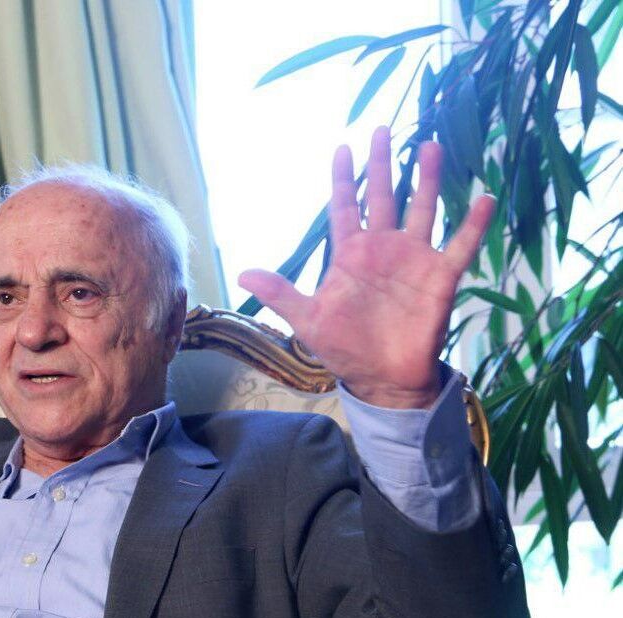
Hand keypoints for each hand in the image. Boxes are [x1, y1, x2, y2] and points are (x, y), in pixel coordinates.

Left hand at [238, 126, 494, 408]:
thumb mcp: (308, 319)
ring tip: (432, 145)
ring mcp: (414, 259)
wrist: (382, 378)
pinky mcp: (440, 277)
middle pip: (383, 196)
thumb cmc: (345, 347)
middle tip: (383, 128)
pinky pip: (460, 245)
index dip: (344, 179)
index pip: (345, 207)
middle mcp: (383, 248)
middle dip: (382, 164)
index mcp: (350, 254)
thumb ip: (281, 293)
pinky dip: (473, 224)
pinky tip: (485, 197)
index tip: (342, 146)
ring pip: (422, 209)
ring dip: (427, 179)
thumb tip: (242, 274)